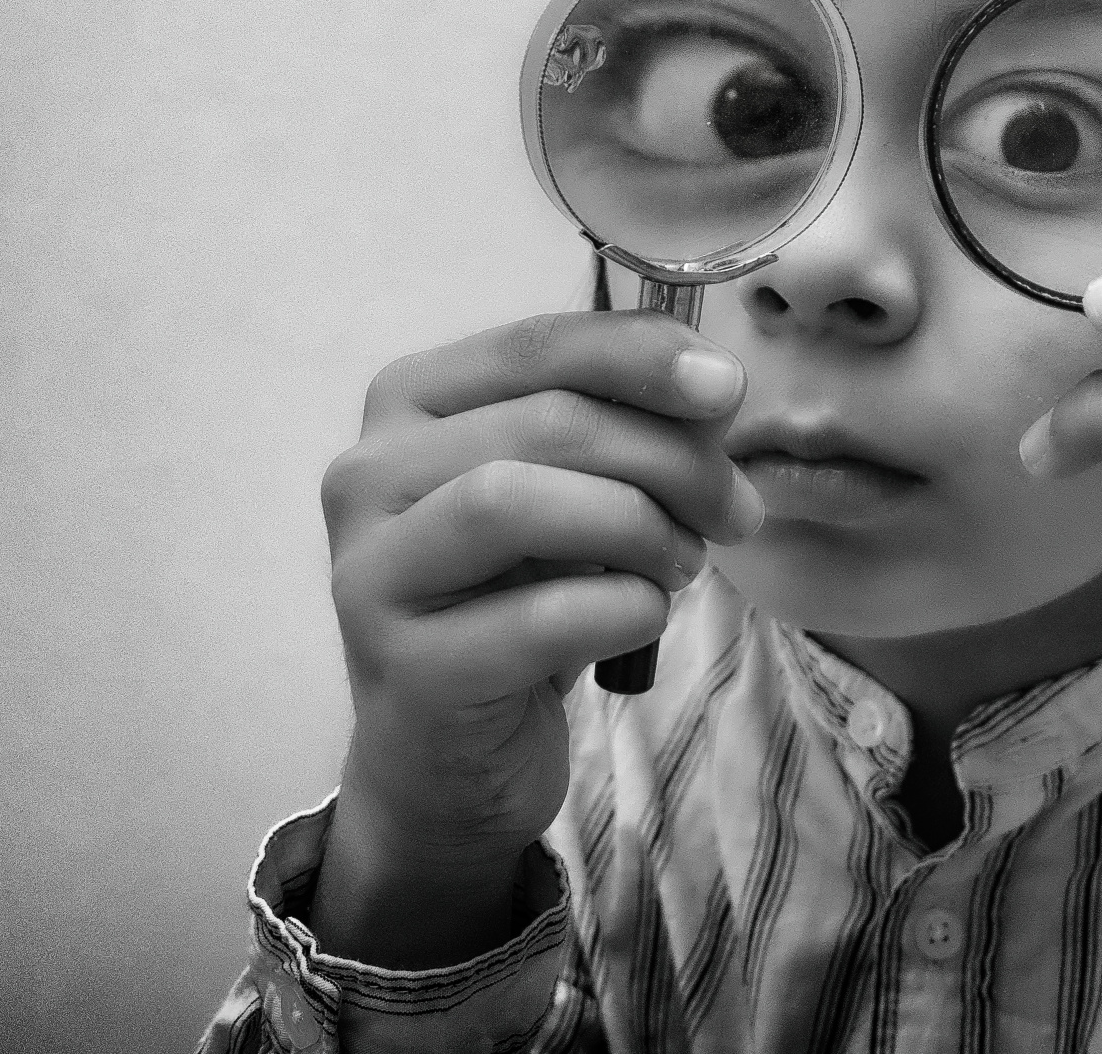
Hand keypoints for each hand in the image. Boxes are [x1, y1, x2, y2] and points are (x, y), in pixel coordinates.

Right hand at [310, 311, 763, 967]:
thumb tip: (719, 387)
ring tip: (682, 564)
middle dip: (668, 459)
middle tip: (733, 512)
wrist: (451, 758)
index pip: (537, 344)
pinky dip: (622, 608)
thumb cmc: (520, 599)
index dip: (642, 356)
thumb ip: (630, 427)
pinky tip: (641, 620)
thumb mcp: (574, 493)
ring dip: (637, 526)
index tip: (728, 388)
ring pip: (518, 500)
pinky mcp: (405, 665)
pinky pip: (540, 616)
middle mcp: (368, 472)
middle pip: (545, 421)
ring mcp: (372, 570)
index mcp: (410, 402)